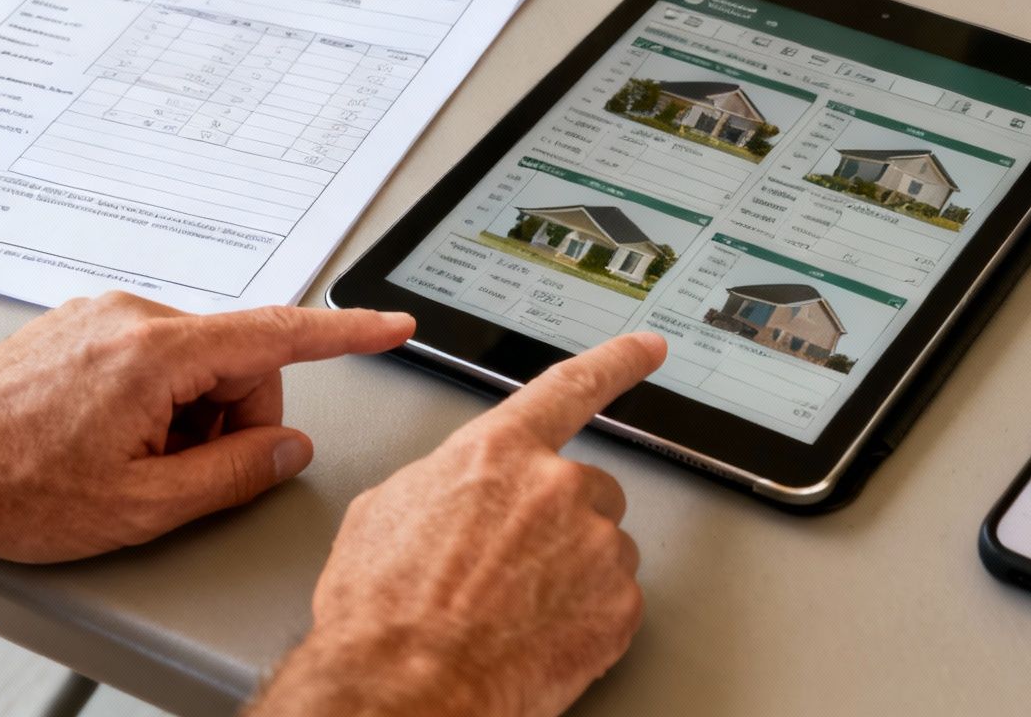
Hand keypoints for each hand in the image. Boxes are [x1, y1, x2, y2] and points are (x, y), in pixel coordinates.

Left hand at [0, 292, 415, 606]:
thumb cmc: (9, 491)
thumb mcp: (141, 507)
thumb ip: (233, 474)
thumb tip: (284, 447)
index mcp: (157, 352)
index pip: (279, 332)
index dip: (347, 332)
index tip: (392, 324)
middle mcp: (131, 316)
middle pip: (235, 359)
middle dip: (230, 419)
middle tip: (180, 477)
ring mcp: (98, 315)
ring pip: (191, 363)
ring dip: (185, 417)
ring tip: (126, 466)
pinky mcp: (75, 326)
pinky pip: (148, 359)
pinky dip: (150, 403)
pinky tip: (102, 445)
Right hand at [252, 331, 667, 716]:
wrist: (401, 691)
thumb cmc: (382, 614)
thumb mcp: (386, 512)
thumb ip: (446, 479)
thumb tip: (458, 489)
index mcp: (498, 452)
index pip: (571, 387)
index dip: (616, 362)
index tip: (648, 348)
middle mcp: (556, 489)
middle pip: (587, 489)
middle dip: (558, 522)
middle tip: (511, 568)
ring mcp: (595, 548)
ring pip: (602, 548)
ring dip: (572, 573)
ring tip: (513, 611)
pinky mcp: (619, 608)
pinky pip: (615, 602)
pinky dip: (586, 620)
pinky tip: (536, 637)